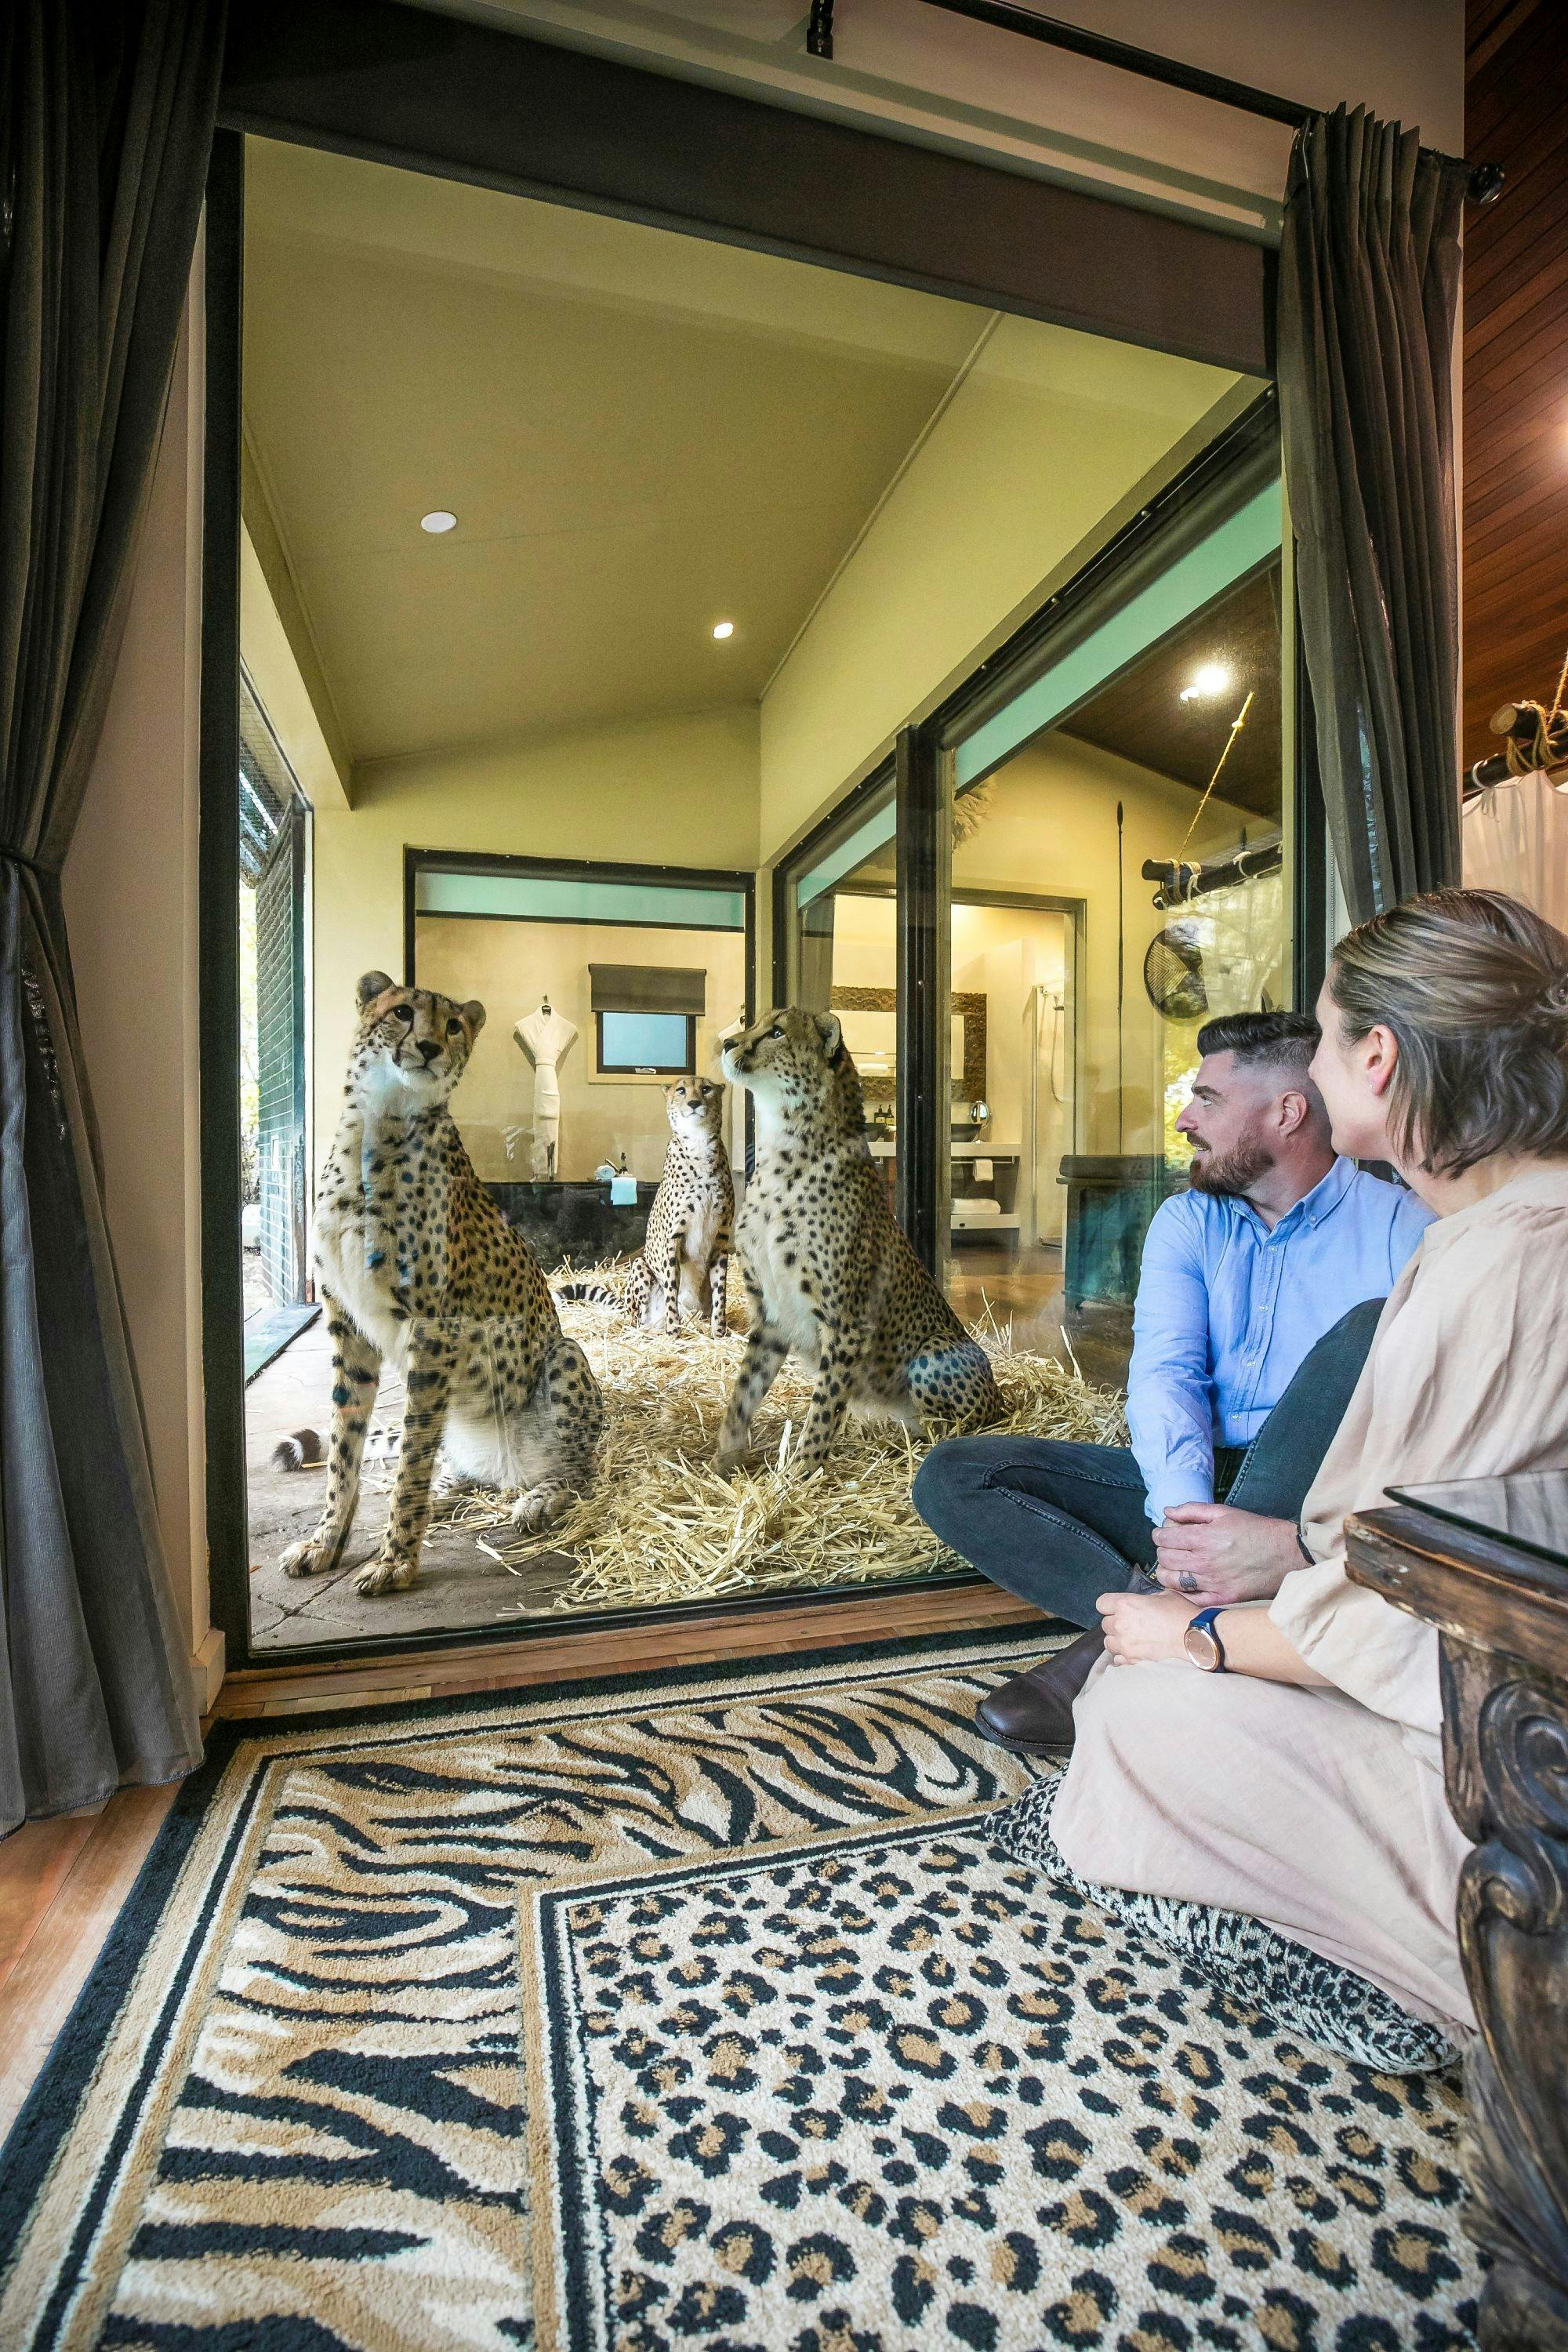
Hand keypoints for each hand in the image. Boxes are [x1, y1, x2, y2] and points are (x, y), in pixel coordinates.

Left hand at [1096, 1589, 1194, 1665]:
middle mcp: (1121, 1624)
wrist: (1195, 1638)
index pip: (1101, 1603)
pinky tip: (1136, 1652)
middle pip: (1105, 1624)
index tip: (1116, 1608)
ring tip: (1133, 1640)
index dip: (1109, 1605)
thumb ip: (1148, 1599)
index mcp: (1126, 1604)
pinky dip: (1124, 1657)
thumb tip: (1146, 1603)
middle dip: (1116, 1624)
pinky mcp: (1132, 1660)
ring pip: (1108, 1643)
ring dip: (1118, 1641)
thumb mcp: (1164, 1596)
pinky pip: (1117, 1659)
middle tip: (1132, 1625)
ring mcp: (1125, 1644)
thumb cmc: (1181, 1614)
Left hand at [1152, 1503, 1301, 1604]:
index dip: (1158, 1534)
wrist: (1287, 1553)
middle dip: (1161, 1551)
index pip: (1165, 1538)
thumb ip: (1192, 1510)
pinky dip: (1181, 1592)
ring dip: (1166, 1572)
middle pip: (1165, 1559)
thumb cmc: (1256, 1530)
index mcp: (1205, 1538)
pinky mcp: (1223, 1598)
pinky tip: (1184, 1584)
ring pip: (1172, 1580)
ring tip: (1173, 1566)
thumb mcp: (1224, 1512)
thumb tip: (1167, 1511)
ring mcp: (1213, 1583)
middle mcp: (1205, 1562)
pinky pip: (1191, 1599)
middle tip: (1168, 1548)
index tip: (1162, 1534)